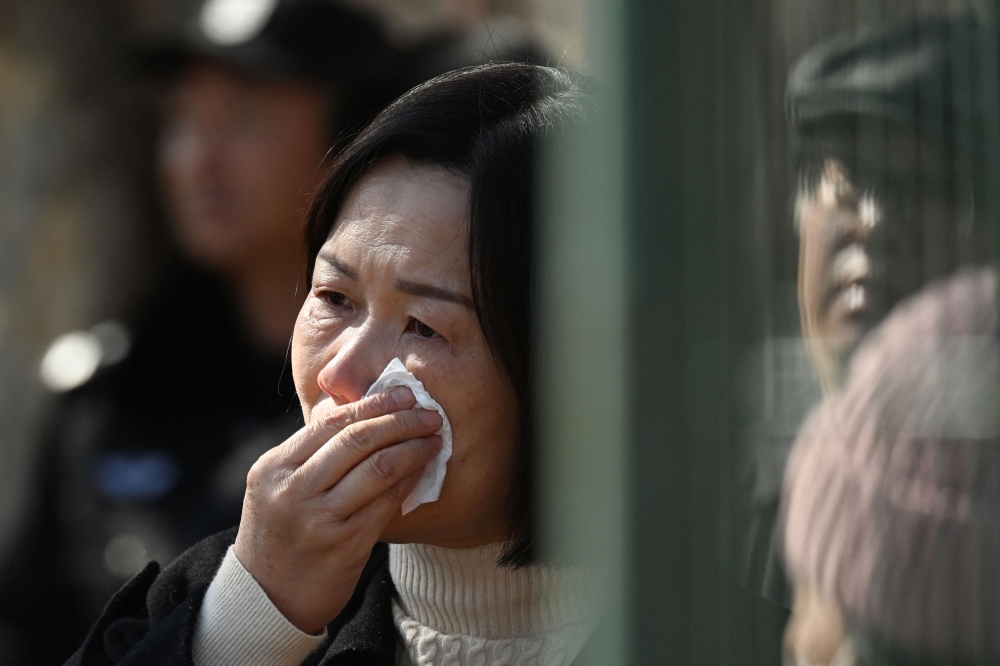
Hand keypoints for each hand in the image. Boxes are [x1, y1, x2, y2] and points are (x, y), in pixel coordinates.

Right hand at [233, 387, 442, 633]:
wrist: (266, 598)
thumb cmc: (279, 534)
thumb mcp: (275, 488)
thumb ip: (309, 454)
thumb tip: (362, 414)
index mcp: (274, 468)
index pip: (330, 422)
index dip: (372, 404)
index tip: (402, 394)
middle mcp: (293, 490)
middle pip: (356, 439)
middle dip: (399, 421)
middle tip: (428, 413)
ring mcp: (319, 518)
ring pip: (377, 468)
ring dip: (412, 448)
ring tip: (433, 439)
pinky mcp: (345, 544)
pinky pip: (386, 502)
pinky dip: (408, 480)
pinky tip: (422, 470)